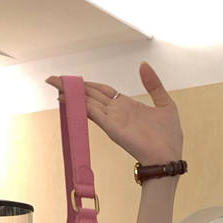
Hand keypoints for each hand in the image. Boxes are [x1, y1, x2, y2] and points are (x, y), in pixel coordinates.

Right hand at [45, 62, 182, 166]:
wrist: (168, 157)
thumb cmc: (169, 137)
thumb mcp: (165, 104)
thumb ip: (153, 84)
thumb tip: (143, 65)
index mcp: (127, 106)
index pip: (102, 91)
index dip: (88, 85)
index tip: (74, 79)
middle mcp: (116, 112)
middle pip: (90, 95)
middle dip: (73, 86)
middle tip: (54, 79)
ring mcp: (112, 119)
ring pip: (87, 102)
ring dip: (70, 93)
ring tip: (54, 84)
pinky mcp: (111, 128)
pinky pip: (92, 112)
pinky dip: (79, 104)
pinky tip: (67, 98)